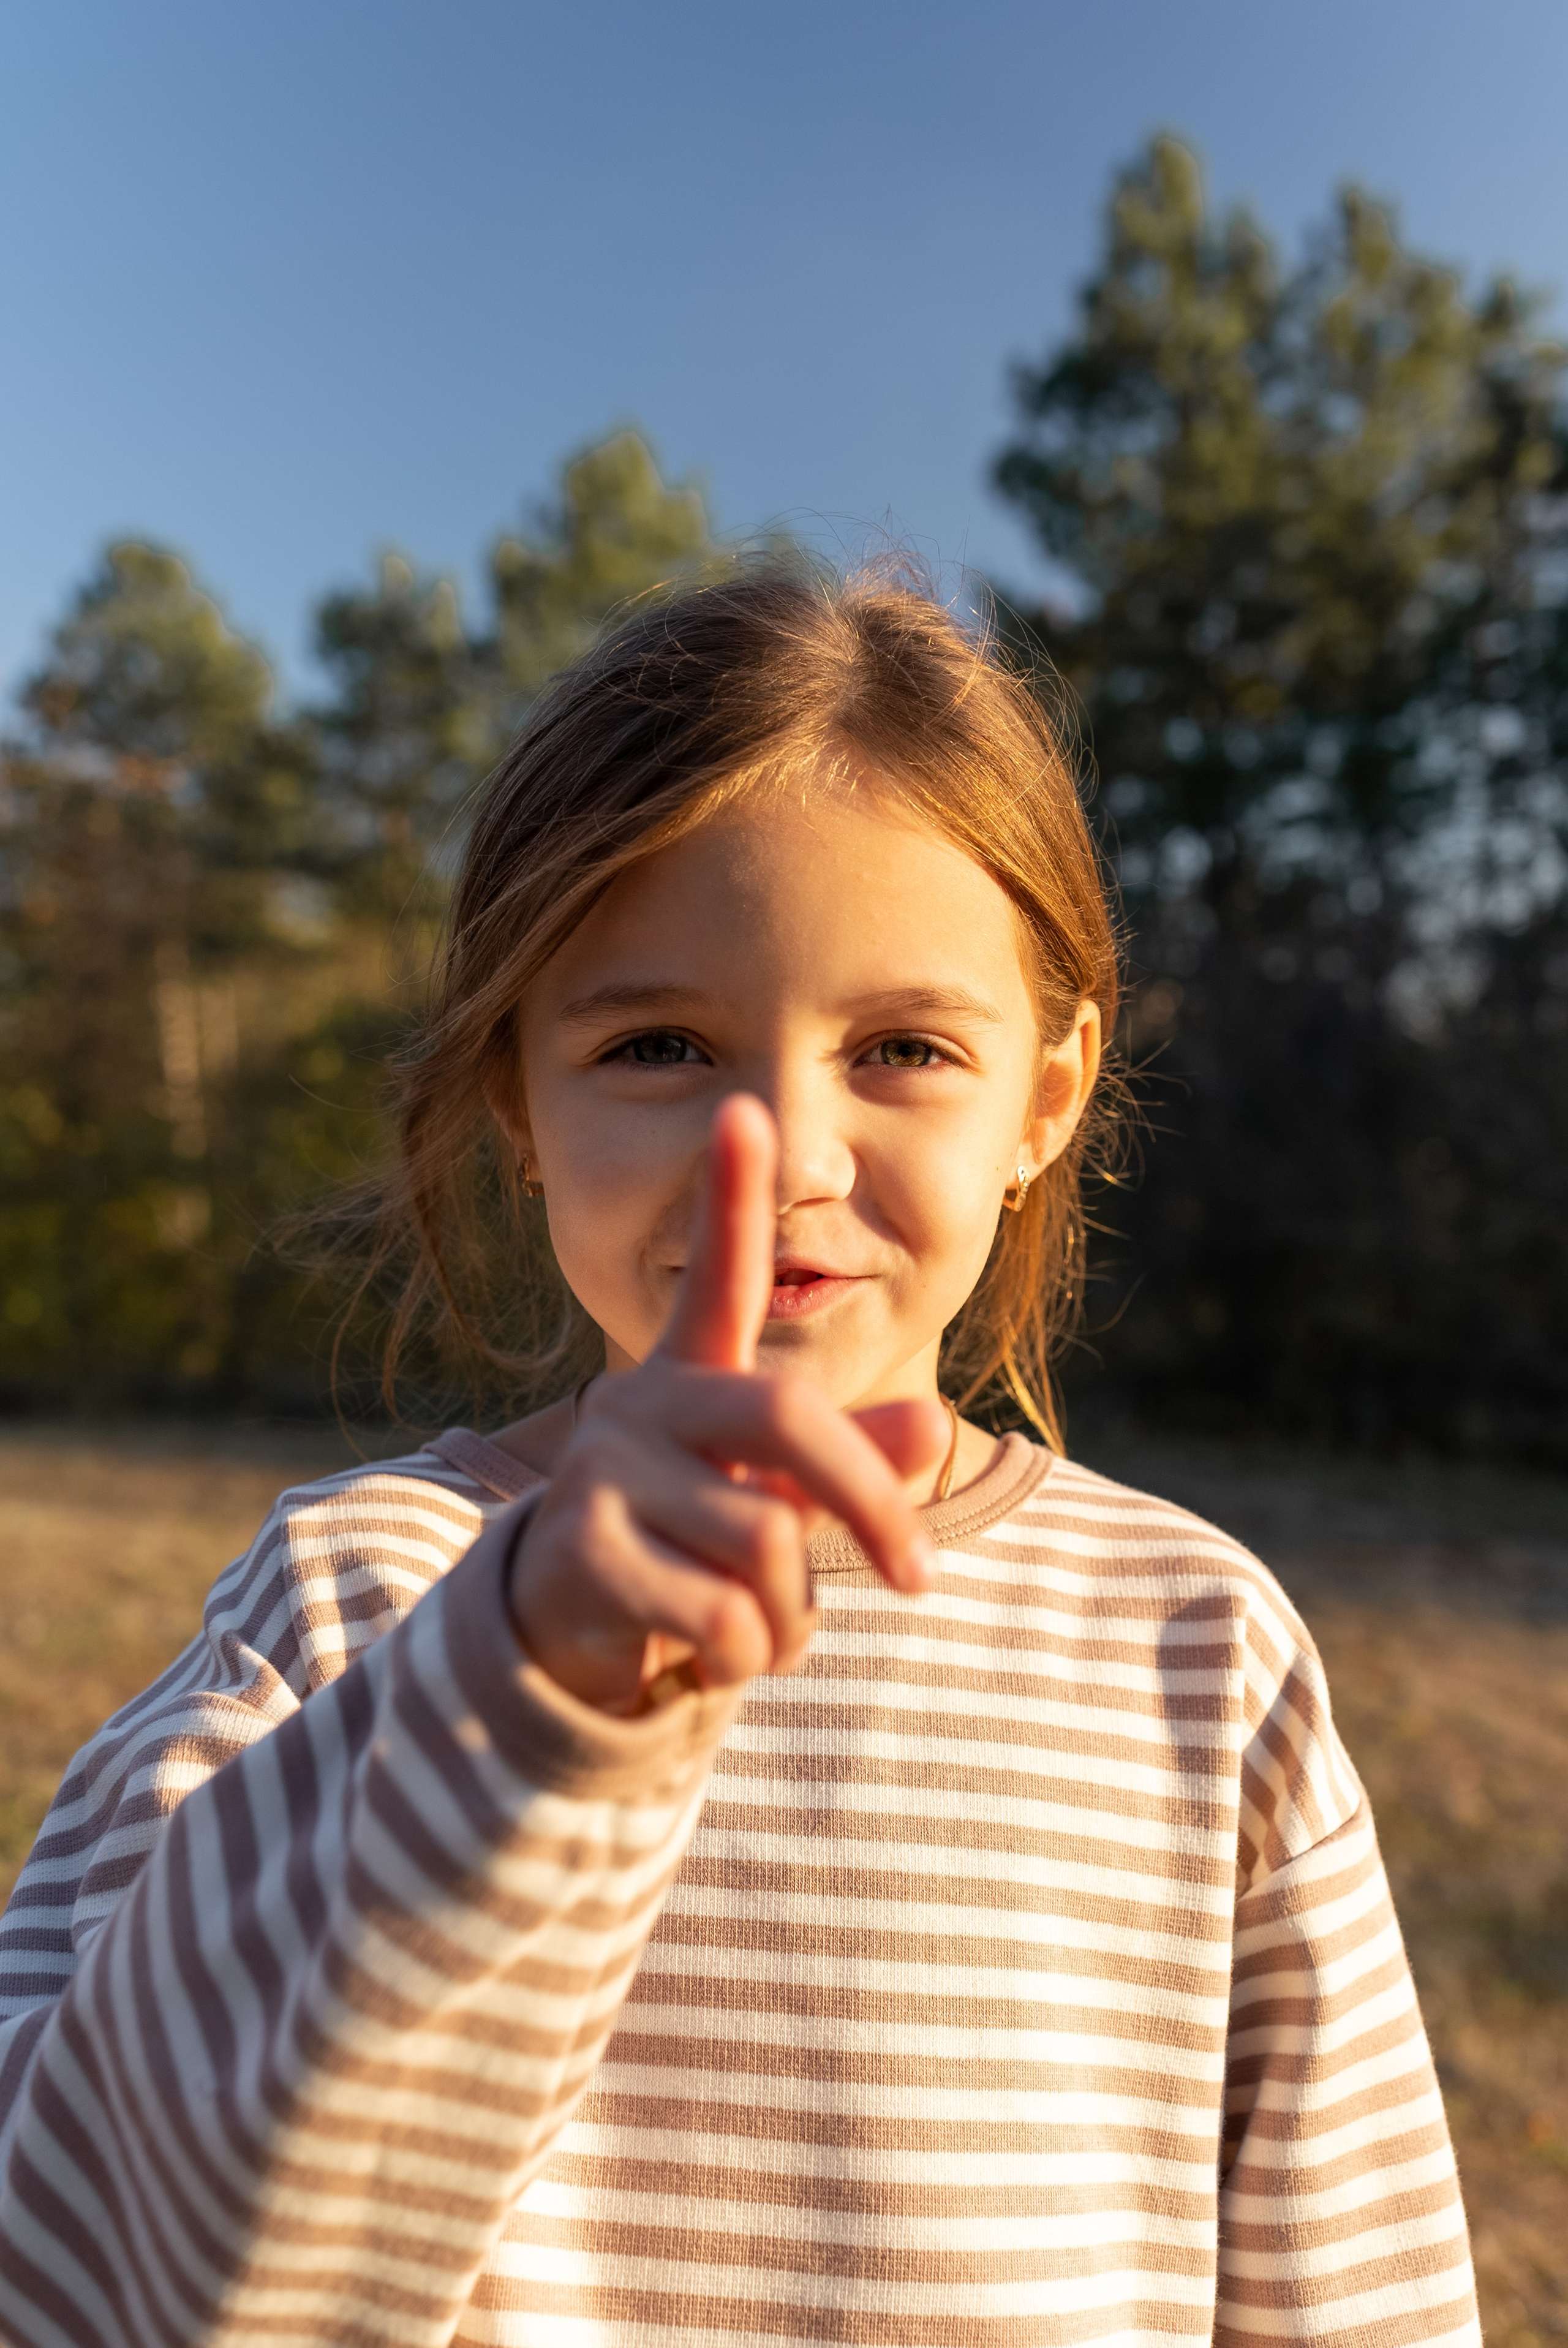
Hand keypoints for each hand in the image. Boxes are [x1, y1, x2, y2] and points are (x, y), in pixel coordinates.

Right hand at [507, 1093, 947, 1712]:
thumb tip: (937, 1421)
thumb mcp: (776, 1499)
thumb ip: (853, 1460)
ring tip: (755, 1629)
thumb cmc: (692, 1548)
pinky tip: (712, 1658)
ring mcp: (601, 1468)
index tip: (745, 1108)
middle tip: (918, 1578)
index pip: (716, 1272)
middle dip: (873, 1504)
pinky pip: (719, 1612)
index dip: (731, 1194)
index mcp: (693, 1374)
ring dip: (790, 1616)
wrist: (573, 1639)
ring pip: (764, 1541)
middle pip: (792, 1417)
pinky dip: (746, 1654)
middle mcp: (640, 1401)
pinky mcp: (579, 1547)